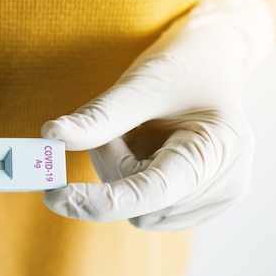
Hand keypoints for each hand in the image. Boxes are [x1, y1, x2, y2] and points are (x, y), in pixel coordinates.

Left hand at [42, 0, 275, 229]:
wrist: (209, 63)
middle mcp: (225, 183)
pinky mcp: (200, 205)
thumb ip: (99, 118)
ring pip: (138, 212)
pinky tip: (150, 153)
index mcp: (218, 148)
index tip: (55, 196)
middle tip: (115, 129)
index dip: (99, 200)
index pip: (151, 192)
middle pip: (139, 204)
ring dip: (122, 176)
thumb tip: (51, 136)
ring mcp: (216, 199)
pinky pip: (145, 211)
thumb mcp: (140, 84)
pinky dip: (133, 184)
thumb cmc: (179, 67)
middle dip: (113, 166)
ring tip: (140, 135)